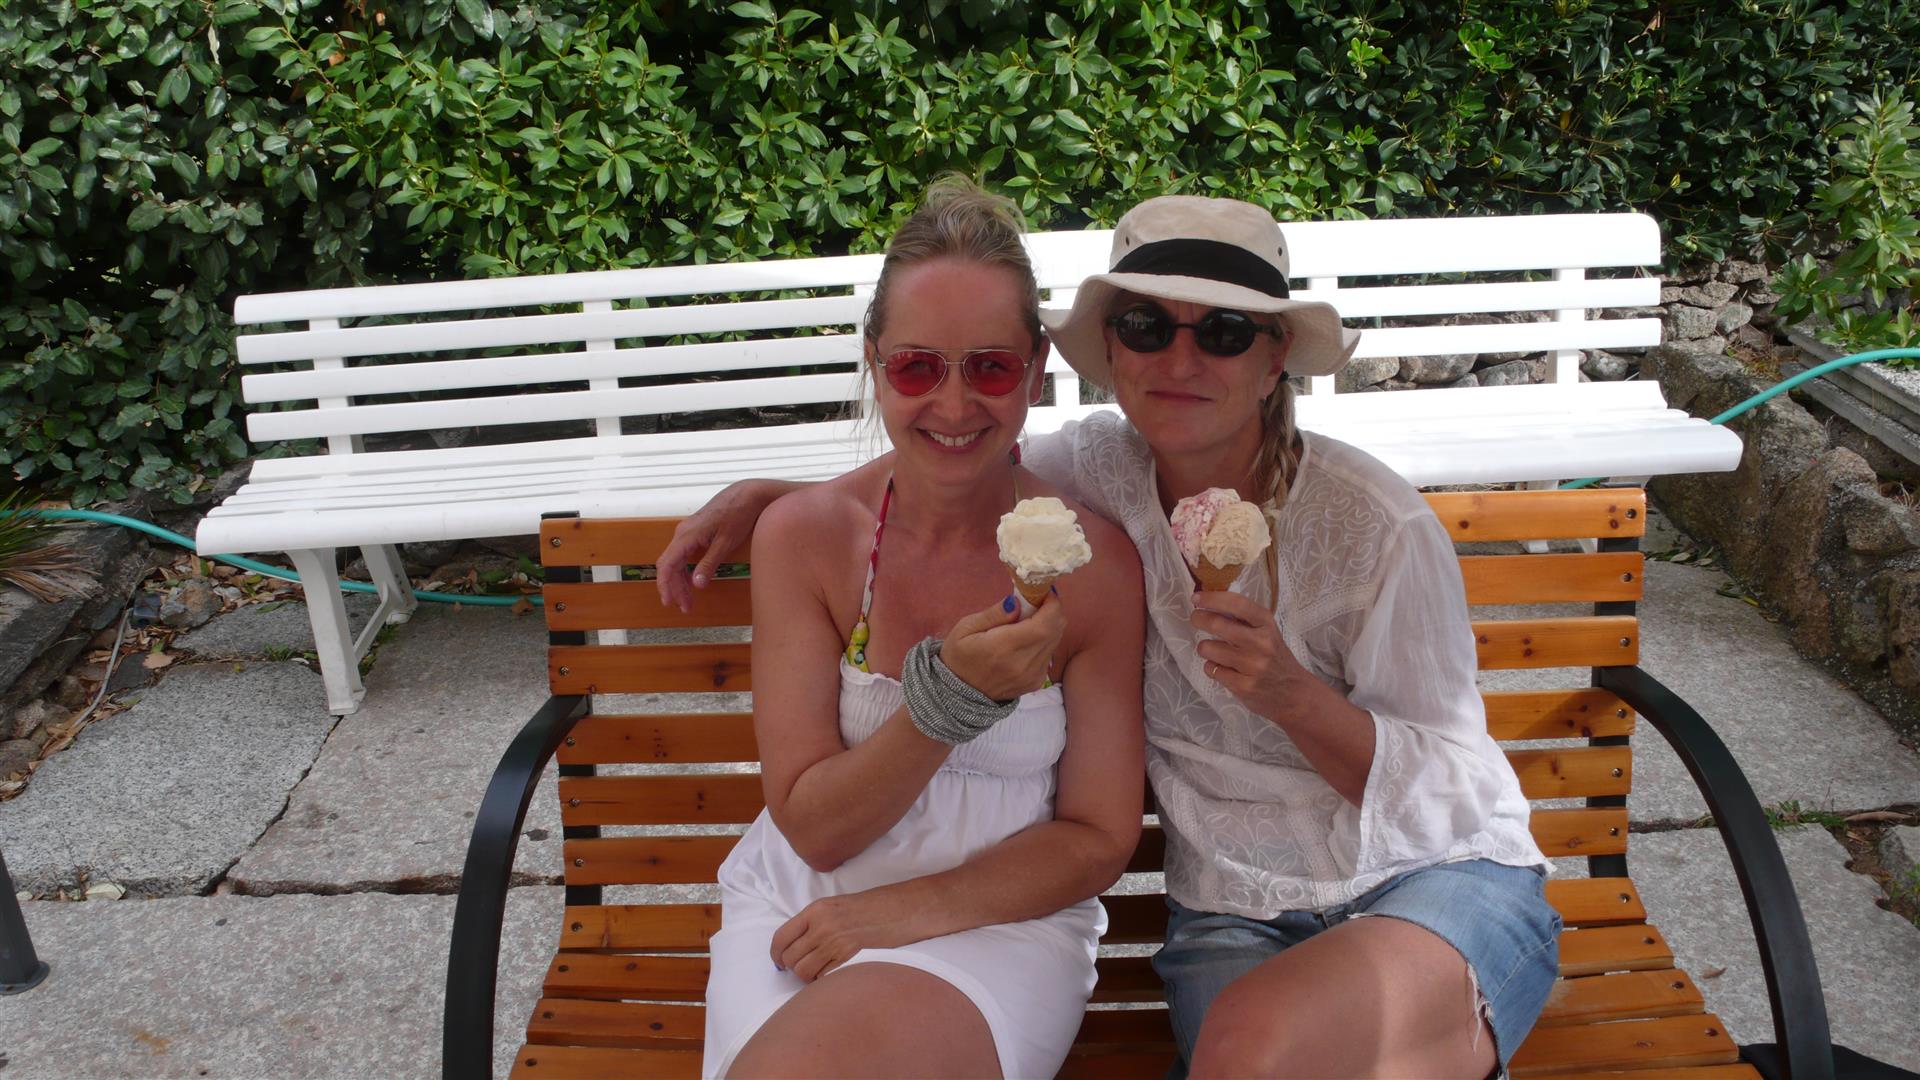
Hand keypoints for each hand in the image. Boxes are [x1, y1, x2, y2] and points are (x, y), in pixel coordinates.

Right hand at [655, 480, 783, 611]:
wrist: (748, 493)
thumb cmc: (739, 515)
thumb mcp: (726, 543)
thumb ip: (710, 563)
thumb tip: (697, 584)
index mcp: (687, 535)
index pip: (667, 564)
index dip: (665, 585)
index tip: (669, 601)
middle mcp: (682, 532)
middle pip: (670, 565)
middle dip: (675, 588)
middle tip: (685, 607)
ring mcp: (688, 531)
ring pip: (676, 560)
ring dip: (680, 580)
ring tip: (689, 599)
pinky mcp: (696, 532)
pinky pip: (683, 554)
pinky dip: (686, 570)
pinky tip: (693, 581)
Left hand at [770, 888, 922, 981]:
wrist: (900, 909)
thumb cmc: (870, 907)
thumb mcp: (835, 905)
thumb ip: (813, 922)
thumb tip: (793, 946)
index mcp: (816, 910)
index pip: (781, 937)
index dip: (776, 954)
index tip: (779, 962)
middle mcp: (822, 926)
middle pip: (791, 958)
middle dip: (793, 967)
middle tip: (803, 966)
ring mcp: (835, 943)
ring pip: (803, 971)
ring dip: (807, 976)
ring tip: (819, 970)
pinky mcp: (849, 958)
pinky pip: (823, 978)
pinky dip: (824, 980)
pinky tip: (833, 973)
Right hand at [940, 590, 1067, 700]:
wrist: (958, 694)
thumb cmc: (959, 655)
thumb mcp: (966, 627)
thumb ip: (995, 614)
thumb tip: (1017, 601)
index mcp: (1003, 647)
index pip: (1045, 623)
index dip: (1052, 604)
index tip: (1042, 593)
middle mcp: (1023, 663)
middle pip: (1056, 630)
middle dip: (1052, 611)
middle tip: (1035, 603)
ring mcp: (1031, 676)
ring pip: (1055, 641)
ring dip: (1049, 626)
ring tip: (1028, 621)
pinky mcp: (1035, 683)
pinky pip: (1049, 654)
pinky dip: (1044, 642)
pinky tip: (1025, 641)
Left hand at [1191, 588, 1309, 719]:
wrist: (1295, 693)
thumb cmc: (1275, 657)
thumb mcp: (1267, 632)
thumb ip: (1244, 619)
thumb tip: (1209, 602)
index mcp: (1266, 624)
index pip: (1237, 604)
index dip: (1212, 598)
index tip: (1196, 597)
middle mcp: (1261, 643)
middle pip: (1217, 624)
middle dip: (1199, 618)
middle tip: (1196, 619)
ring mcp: (1252, 666)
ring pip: (1208, 648)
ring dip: (1204, 648)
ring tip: (1213, 650)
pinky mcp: (1244, 686)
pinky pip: (1212, 669)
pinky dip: (1212, 667)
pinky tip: (1222, 669)